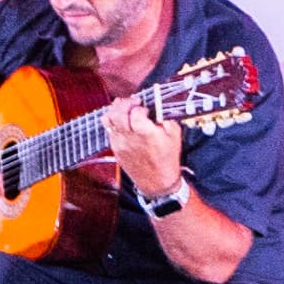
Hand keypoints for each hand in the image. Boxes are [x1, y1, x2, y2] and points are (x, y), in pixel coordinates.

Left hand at [109, 87, 191, 201]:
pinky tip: (120, 118)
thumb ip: (165, 117)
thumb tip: (156, 106)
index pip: (135, 112)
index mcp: (145, 133)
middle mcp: (129, 138)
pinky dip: (112, 121)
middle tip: (133, 101)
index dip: (139, 106)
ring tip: (122, 105)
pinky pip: (108, 130)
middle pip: (117, 113)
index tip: (145, 108)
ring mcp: (119, 143)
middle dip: (125, 103)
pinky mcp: (115, 149)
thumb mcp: (175, 135)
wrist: (157, 182)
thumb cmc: (168, 158)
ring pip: (108, 120)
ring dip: (114, 109)